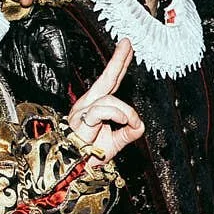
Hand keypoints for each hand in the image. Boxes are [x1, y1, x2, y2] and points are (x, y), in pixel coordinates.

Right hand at [68, 39, 143, 156]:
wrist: (72, 169)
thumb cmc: (88, 156)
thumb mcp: (117, 142)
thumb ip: (130, 131)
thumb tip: (140, 124)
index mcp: (96, 106)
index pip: (111, 82)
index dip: (119, 65)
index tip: (127, 48)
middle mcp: (88, 104)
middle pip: (106, 78)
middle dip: (118, 60)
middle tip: (127, 44)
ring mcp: (82, 111)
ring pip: (110, 99)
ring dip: (125, 112)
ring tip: (130, 122)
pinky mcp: (80, 119)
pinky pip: (102, 110)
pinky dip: (117, 114)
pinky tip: (124, 120)